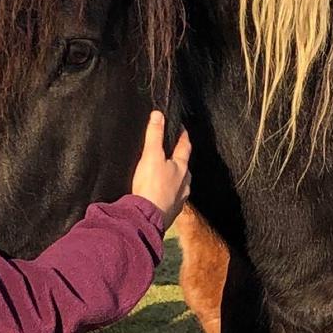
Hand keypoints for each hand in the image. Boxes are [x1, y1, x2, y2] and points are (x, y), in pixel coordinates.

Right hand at [131, 111, 191, 228]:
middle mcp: (184, 184)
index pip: (185, 147)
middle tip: (174, 152)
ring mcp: (179, 199)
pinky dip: (168, 194)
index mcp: (182, 168)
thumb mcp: (151, 156)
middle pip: (184, 167)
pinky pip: (172, 199)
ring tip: (167, 175)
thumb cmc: (152, 186)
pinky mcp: (171, 212)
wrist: (147, 217)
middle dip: (180, 159)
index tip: (182, 129)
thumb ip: (154, 135)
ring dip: (175, 179)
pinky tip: (161, 195)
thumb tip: (158, 114)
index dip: (183, 137)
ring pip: (180, 185)